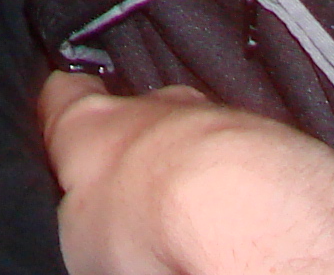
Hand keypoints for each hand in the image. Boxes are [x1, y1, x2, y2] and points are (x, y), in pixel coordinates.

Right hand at [43, 73, 333, 274]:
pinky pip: (246, 154)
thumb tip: (85, 223)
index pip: (62, 96)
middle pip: (134, 113)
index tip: (62, 134)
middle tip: (136, 199)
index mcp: (90, 122)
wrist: (245, 211)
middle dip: (136, 145)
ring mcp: (215, 115)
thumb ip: (76, 212)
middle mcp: (151, 105)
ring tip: (195, 218)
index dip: (61, 114)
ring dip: (193, 164)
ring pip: (195, 132)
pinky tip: (241, 220)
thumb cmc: (144, 222)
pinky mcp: (272, 139)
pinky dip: (242, 181)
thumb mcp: (77, 237)